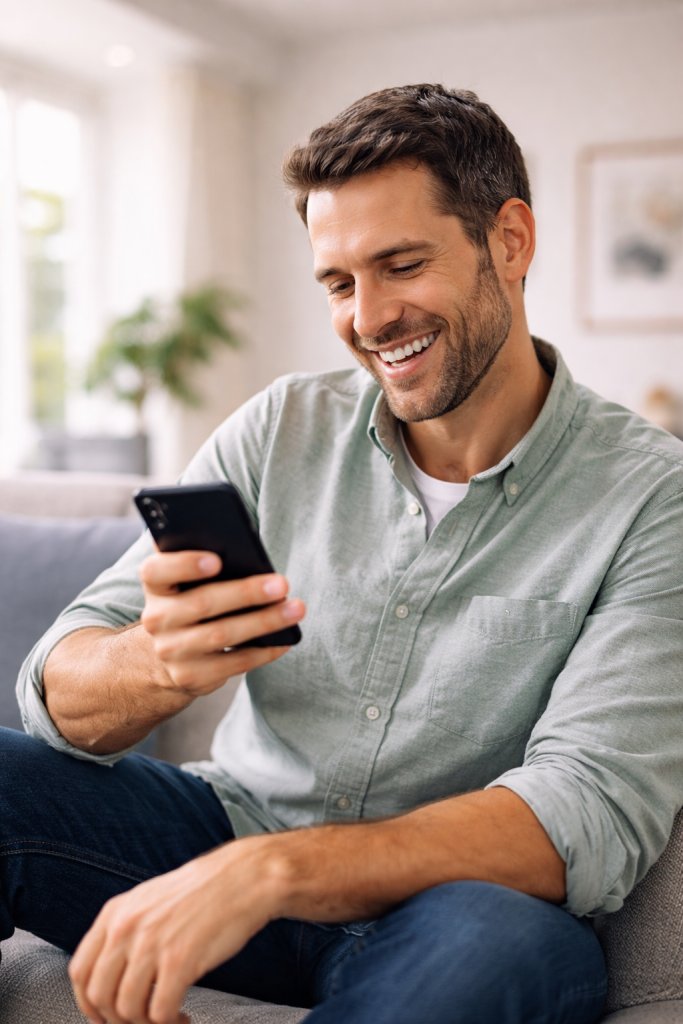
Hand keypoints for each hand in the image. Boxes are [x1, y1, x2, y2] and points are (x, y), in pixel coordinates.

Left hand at [69, 837, 284, 1023]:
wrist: (243, 878)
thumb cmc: (201, 892)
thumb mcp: (148, 900)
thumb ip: (124, 931)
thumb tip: (108, 975)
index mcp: (115, 913)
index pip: (79, 972)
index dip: (88, 1004)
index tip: (104, 1017)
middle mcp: (126, 928)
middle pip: (99, 997)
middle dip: (117, 1020)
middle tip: (140, 1022)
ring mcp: (151, 945)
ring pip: (127, 1010)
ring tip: (167, 1018)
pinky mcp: (179, 961)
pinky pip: (159, 1013)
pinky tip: (183, 1017)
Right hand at [139, 551, 305, 696]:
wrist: (171, 655)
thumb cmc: (194, 602)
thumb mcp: (188, 582)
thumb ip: (207, 563)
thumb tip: (249, 554)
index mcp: (156, 586)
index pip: (155, 571)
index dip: (184, 564)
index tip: (217, 560)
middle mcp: (157, 619)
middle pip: (201, 603)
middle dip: (246, 593)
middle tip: (281, 584)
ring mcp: (171, 651)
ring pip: (222, 635)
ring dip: (264, 621)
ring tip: (295, 609)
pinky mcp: (190, 676)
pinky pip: (234, 663)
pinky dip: (263, 651)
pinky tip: (286, 640)